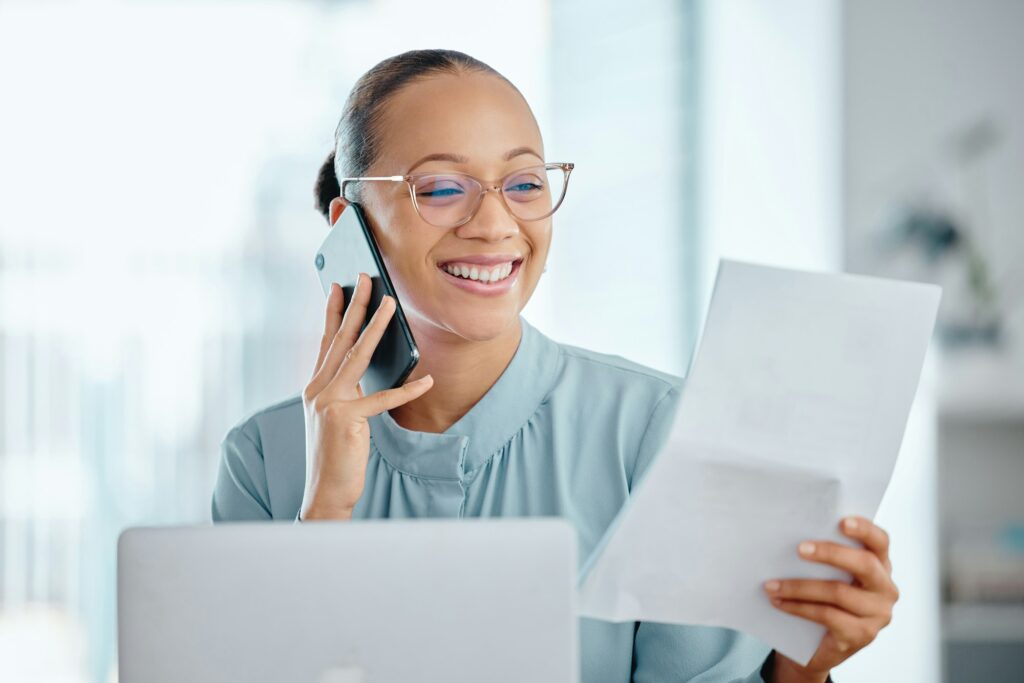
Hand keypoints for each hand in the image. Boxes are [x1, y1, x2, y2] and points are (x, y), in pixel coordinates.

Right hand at [299, 273, 433, 519]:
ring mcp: (329, 402)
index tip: (339, 286)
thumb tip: (368, 367)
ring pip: (358, 355)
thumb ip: (348, 390)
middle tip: (367, 278)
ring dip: (377, 327)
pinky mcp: (347, 419)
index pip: (326, 341)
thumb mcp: (336, 416)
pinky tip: (426, 379)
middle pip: (340, 338)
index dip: (333, 312)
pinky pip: (384, 398)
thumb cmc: (336, 454)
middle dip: (356, 305)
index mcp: (314, 386)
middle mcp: (318, 389)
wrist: (325, 491)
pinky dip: (408, 389)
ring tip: (391, 305)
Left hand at [763, 516, 898, 681]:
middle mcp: (885, 589)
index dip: (865, 529)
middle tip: (799, 549)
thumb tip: (794, 532)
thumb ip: (824, 557)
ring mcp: (876, 615)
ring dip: (799, 586)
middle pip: (864, 564)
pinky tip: (778, 602)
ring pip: (838, 592)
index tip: (842, 521)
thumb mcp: (828, 574)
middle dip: (830, 553)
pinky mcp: (861, 635)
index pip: (880, 542)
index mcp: (880, 566)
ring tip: (772, 584)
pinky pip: (827, 615)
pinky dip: (798, 607)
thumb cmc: (822, 599)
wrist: (818, 646)